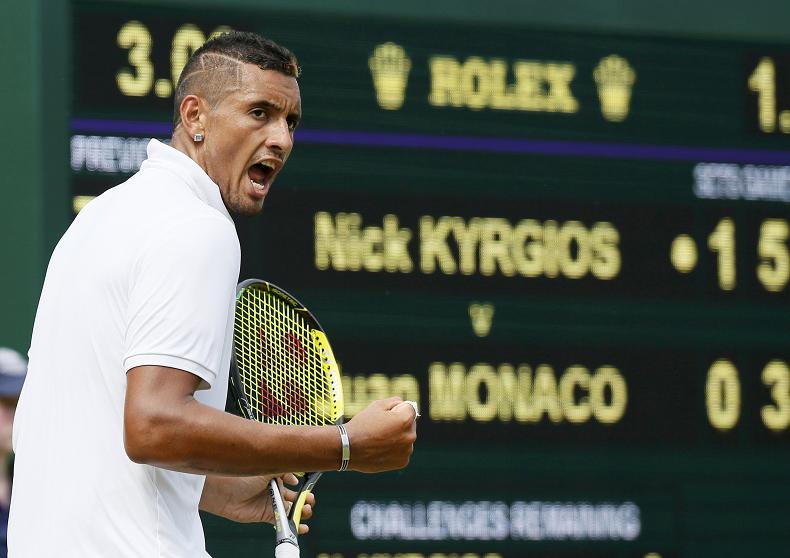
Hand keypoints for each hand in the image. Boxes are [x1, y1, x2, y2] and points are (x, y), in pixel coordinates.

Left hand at [200, 473, 314, 530]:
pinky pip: (282, 520)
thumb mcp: (267, 467)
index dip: (303, 484)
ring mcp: (271, 502)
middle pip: (295, 495)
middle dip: (306, 499)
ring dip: (301, 511)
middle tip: (309, 500)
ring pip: (291, 508)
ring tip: (306, 511)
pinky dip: (293, 525)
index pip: (295, 479)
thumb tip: (296, 479)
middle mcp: (275, 488)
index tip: (308, 487)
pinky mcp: (266, 515)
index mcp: (276, 475)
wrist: (223, 491)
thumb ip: (284, 469)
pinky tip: (302, 527)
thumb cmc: (243, 475)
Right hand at [344, 397, 417, 472]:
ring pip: (406, 438)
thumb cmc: (362, 425)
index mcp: (405, 420)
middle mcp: (410, 436)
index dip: (396, 409)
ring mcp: (407, 451)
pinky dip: (395, 449)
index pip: (410, 408)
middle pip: (410, 424)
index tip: (384, 416)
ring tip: (380, 439)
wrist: (348, 448)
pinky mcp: (402, 462)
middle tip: (381, 428)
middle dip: (400, 423)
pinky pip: (402, 451)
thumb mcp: (377, 405)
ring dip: (398, 437)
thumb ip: (395, 401)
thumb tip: (404, 404)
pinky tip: (381, 449)